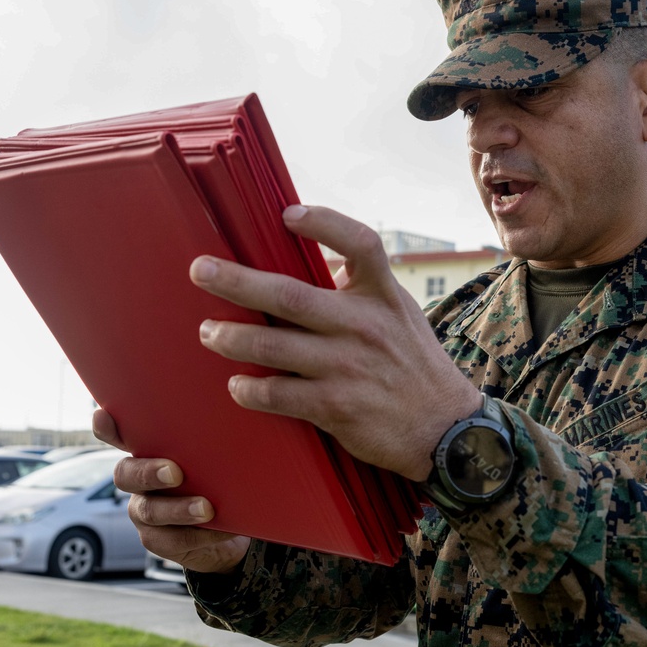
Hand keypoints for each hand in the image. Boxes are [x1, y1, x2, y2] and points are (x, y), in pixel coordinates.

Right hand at [92, 409, 250, 574]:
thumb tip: (233, 414)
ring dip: (178, 509)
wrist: (229, 529)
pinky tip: (223, 528)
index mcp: (149, 453)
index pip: (119, 436)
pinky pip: (172, 540)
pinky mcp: (157, 540)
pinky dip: (199, 535)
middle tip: (175, 473)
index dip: (107, 428)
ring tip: (206, 509)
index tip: (102, 416)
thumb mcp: (215, 459)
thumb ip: (210, 443)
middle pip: (125, 474)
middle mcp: (139, 481)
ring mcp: (145, 511)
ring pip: (149, 511)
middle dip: (148, 473)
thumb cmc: (218, 482)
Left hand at [190, 205, 481, 480]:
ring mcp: (348, 367)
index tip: (286, 214)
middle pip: (290, 296)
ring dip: (232, 337)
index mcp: (382, 296)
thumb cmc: (415, 368)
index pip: (360, 244)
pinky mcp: (337, 408)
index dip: (323, 223)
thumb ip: (361, 289)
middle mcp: (365, 326)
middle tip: (199, 270)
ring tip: (208, 332)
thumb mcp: (400, 315)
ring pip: (274, 346)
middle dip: (237, 281)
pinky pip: (279, 395)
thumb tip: (316, 264)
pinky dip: (251, 390)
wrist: (446, 432)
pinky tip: (237, 385)